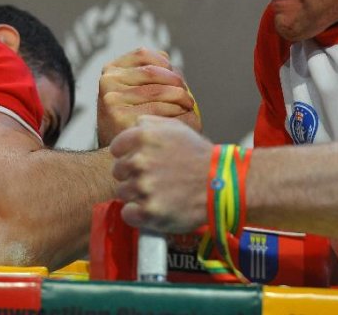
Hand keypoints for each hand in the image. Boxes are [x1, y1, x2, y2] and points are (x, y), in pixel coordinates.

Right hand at [97, 48, 200, 145]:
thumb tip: (171, 64)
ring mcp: (112, 99)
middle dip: (177, 82)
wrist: (121, 152)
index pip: (143, 55)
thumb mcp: (134, 92)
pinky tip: (181, 118)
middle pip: (153, 72)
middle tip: (188, 97)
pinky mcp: (120, 117)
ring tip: (188, 106)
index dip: (165, 63)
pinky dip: (176, 112)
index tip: (177, 78)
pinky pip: (159, 108)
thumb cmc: (134, 119)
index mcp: (110, 70)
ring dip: (182, 98)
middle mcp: (107, 81)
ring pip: (160, 90)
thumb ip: (150, 75)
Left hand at [110, 116, 212, 232]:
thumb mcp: (176, 128)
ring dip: (136, 194)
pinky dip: (137, 213)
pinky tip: (152, 207)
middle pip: (118, 172)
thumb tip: (134, 126)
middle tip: (153, 178)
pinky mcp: (149, 211)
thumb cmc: (199, 156)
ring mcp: (144, 187)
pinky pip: (128, 213)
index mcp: (143, 137)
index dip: (127, 156)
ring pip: (123, 192)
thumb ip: (150, 124)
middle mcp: (140, 161)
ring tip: (158, 192)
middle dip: (132, 175)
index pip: (116, 149)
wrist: (221, 183)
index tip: (139, 163)